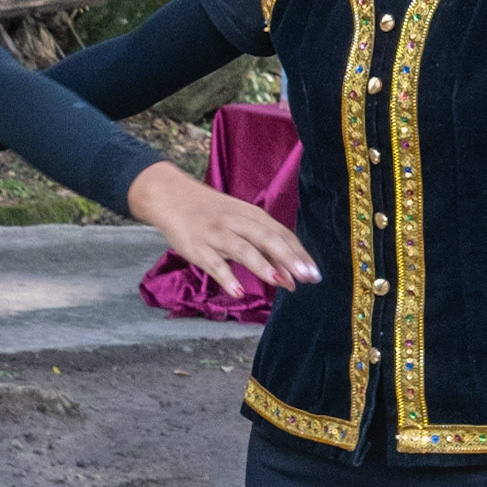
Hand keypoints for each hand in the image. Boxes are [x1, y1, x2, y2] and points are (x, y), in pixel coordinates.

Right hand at [126, 161, 320, 297]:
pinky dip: (226, 277)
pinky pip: (213, 263)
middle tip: (307, 278)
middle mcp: (237, 222)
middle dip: (289, 257)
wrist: (170, 195)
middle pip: (267, 238)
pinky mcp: (197, 246)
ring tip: (281, 281)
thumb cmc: (211, 212)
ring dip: (262, 264)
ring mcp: (216, 233)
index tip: (315, 273)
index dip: (299, 253)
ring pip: (242, 248)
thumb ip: (262, 246)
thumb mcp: (239, 222)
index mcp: (251, 215)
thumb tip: (290, 274)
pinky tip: (237, 292)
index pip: (281, 234)